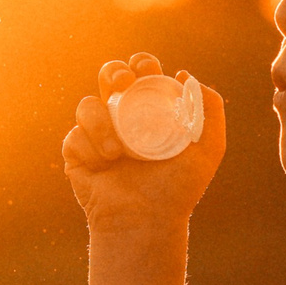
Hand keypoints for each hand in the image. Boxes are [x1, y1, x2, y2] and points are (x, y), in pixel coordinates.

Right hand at [62, 52, 225, 236]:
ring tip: (115, 151)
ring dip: (99, 121)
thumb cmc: (178, 189)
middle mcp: (122, 118)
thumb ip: (210, 110)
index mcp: (150, 111)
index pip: (141, 74)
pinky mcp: (76, 152)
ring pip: (87, 105)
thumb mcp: (208, 149)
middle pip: (109, 76)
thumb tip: (184, 75)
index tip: (147, 70)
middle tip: (124, 85)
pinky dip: (90, 149)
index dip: (141, 64)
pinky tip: (104, 167)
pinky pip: (75, 136)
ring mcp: (97, 134)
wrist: (147, 220)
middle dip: (114, 72)